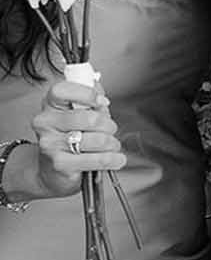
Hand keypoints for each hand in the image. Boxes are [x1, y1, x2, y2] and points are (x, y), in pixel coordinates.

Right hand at [22, 79, 121, 199]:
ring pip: (98, 140)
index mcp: (50, 105)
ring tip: (110, 146)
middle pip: (90, 118)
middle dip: (109, 125)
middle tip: (110, 130)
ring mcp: (50, 144)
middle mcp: (45, 123)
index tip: (101, 102)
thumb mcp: (81, 112)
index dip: (87, 94)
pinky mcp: (59, 164)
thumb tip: (102, 100)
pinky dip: (112, 159)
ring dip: (112, 143)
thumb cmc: (73, 134)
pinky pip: (97, 160)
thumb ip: (92, 101)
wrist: (54, 168)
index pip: (62, 90)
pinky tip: (115, 159)